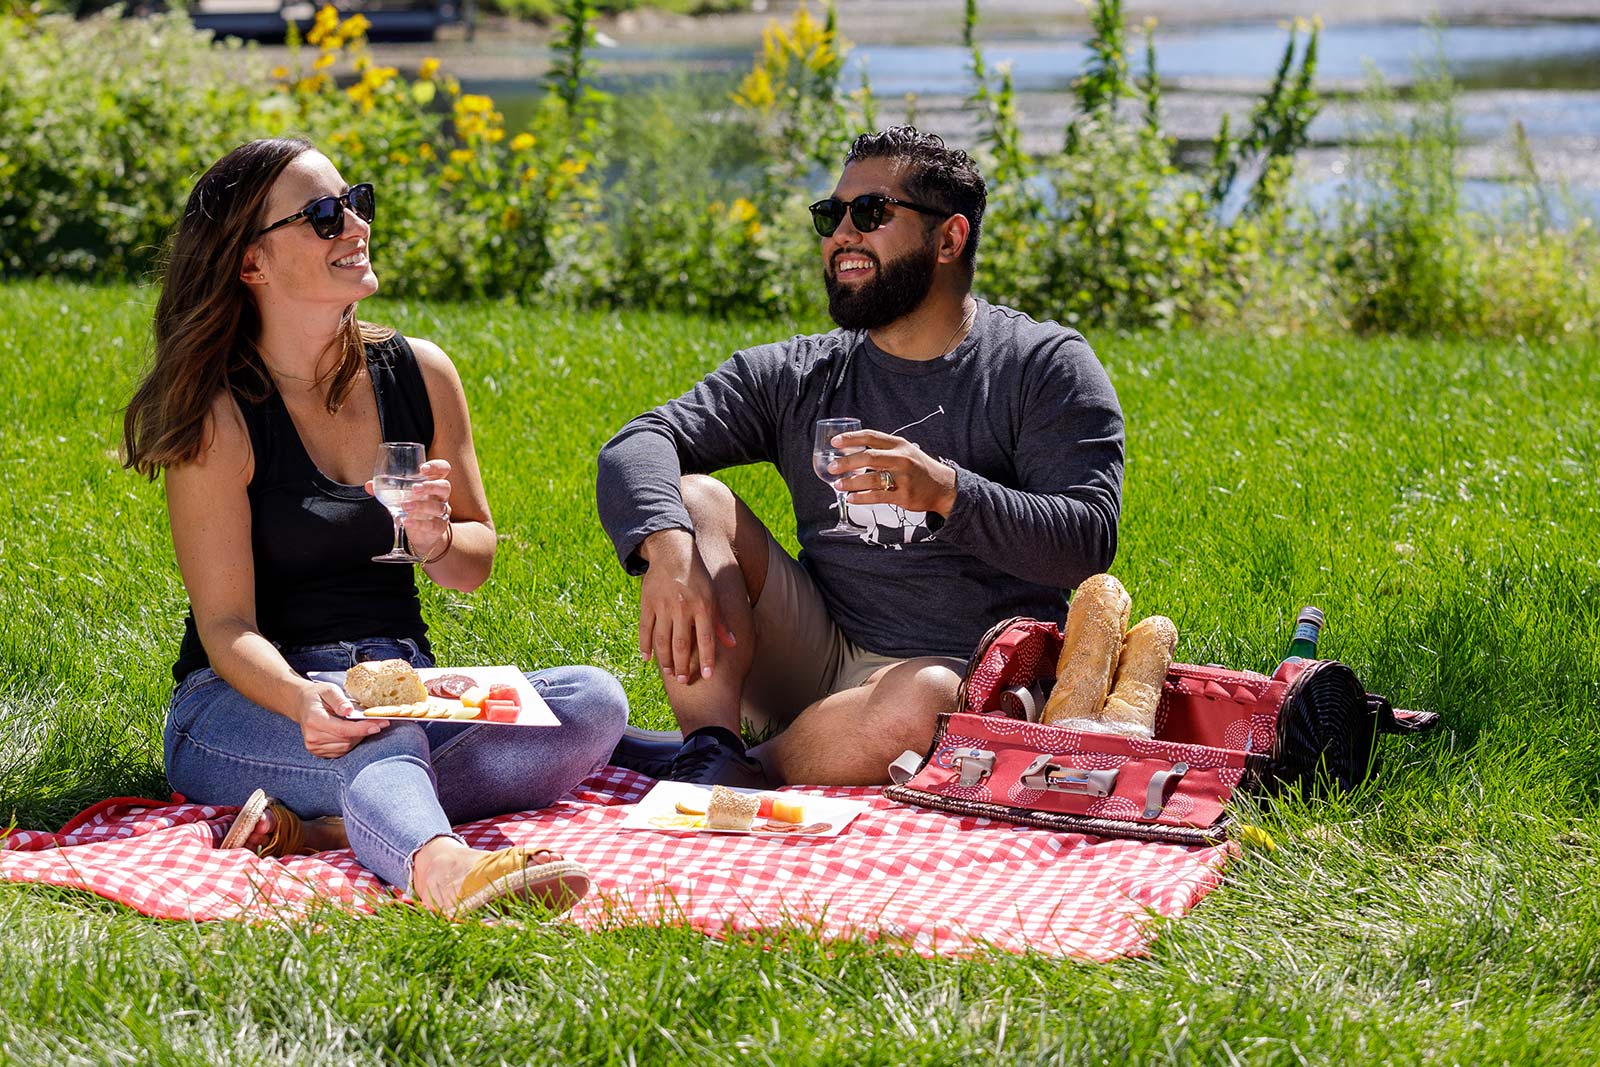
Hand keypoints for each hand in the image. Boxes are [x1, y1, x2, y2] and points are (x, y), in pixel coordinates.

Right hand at [297, 681, 387, 758]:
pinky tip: (353, 732)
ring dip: (358, 737)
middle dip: (365, 731)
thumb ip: (339, 700)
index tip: (380, 724)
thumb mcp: (329, 690)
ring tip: (363, 724)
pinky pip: (341, 751)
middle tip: (379, 722)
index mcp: (314, 720)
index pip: (343, 730)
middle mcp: (312, 736)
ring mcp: (314, 746)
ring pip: (346, 747)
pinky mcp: (318, 752)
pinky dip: (351, 742)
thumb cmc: (317, 695)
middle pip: (346, 740)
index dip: (363, 728)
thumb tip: (349, 711)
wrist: (302, 704)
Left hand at [367, 458, 452, 559]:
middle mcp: (441, 496)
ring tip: (405, 506)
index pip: (443, 469)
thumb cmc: (413, 509)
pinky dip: (419, 523)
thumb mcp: (401, 497)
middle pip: (445, 486)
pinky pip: (432, 525)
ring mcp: (442, 512)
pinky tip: (406, 521)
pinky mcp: (439, 528)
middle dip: (430, 486)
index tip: (423, 469)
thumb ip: (386, 490)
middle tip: (414, 488)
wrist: (424, 535)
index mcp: (433, 483)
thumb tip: (368, 485)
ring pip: (439, 507)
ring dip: (422, 506)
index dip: (437, 466)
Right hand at [638, 529, 735, 684]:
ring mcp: (663, 606)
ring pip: (662, 640)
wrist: (672, 552)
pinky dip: (644, 645)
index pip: (706, 639)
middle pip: (682, 644)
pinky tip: (646, 659)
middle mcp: (683, 607)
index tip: (706, 676)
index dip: (706, 659)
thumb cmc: (697, 577)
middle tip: (683, 680)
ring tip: (669, 673)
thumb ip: (720, 622)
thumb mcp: (713, 595)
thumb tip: (732, 644)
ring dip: (665, 659)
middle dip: (682, 665)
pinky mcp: (647, 603)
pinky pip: (645, 628)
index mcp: (702, 606)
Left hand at [827, 430, 957, 514]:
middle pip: (868, 457)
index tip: (834, 442)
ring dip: (851, 483)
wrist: (943, 487)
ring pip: (871, 479)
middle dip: (846, 462)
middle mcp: (901, 459)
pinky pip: (877, 497)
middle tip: (832, 467)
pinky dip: (861, 498)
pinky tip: (851, 498)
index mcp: (899, 445)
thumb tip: (852, 451)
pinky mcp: (903, 496)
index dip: (851, 438)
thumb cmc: (919, 468)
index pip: (871, 436)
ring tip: (838, 485)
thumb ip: (883, 450)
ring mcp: (903, 478)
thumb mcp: (905, 451)